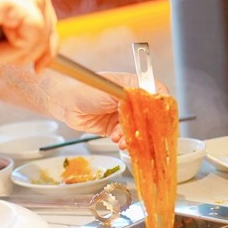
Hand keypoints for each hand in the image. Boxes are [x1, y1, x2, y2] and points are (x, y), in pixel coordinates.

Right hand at [0, 0, 58, 70]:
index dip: (46, 51)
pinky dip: (2, 52)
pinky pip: (25, 42)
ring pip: (36, 43)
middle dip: (21, 55)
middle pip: (47, 36)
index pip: (50, 25)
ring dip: (5, 54)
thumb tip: (35, 52)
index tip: (38, 68)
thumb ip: (16, 25)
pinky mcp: (21, 4)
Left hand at [49, 72, 169, 146]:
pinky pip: (126, 137)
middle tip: (144, 134)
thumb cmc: (85, 88)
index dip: (161, 105)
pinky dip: (124, 141)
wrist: (64, 102)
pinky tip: (117, 140)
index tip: (163, 117)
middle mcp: (129, 101)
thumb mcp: (113, 89)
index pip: (156, 93)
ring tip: (123, 138)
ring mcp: (122, 115)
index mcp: (132, 86)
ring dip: (133, 136)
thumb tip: (154, 100)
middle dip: (147, 127)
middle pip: (149, 115)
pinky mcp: (114, 128)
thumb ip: (134, 96)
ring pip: (137, 129)